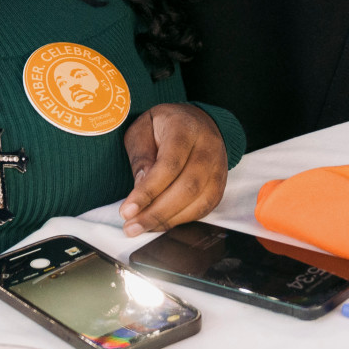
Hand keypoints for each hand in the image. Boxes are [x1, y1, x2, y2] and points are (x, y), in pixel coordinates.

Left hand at [118, 103, 227, 235]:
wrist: (196, 122)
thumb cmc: (164, 126)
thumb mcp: (142, 130)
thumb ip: (141, 157)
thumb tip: (140, 189)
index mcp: (186, 129)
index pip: (169, 165)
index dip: (148, 191)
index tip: (127, 210)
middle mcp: (208, 147)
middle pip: (188, 187)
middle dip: (157, 212)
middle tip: (131, 226)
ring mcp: (219, 167)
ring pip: (199, 202)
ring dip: (168, 220)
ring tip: (141, 227)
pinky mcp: (220, 184)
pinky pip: (204, 209)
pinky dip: (181, 220)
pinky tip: (160, 223)